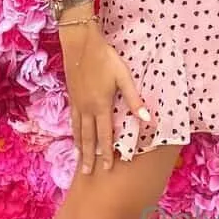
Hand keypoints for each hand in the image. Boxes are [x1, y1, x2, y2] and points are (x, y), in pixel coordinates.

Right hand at [61, 27, 151, 173]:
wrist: (80, 45)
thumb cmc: (105, 58)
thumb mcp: (123, 76)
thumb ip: (133, 98)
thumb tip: (147, 117)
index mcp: (101, 106)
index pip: (105, 135)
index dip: (107, 152)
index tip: (107, 168)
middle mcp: (87, 109)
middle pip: (88, 138)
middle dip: (89, 157)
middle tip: (88, 174)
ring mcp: (77, 103)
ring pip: (78, 131)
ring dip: (80, 147)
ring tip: (80, 160)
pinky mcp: (72, 96)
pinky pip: (73, 120)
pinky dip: (74, 132)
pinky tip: (74, 134)